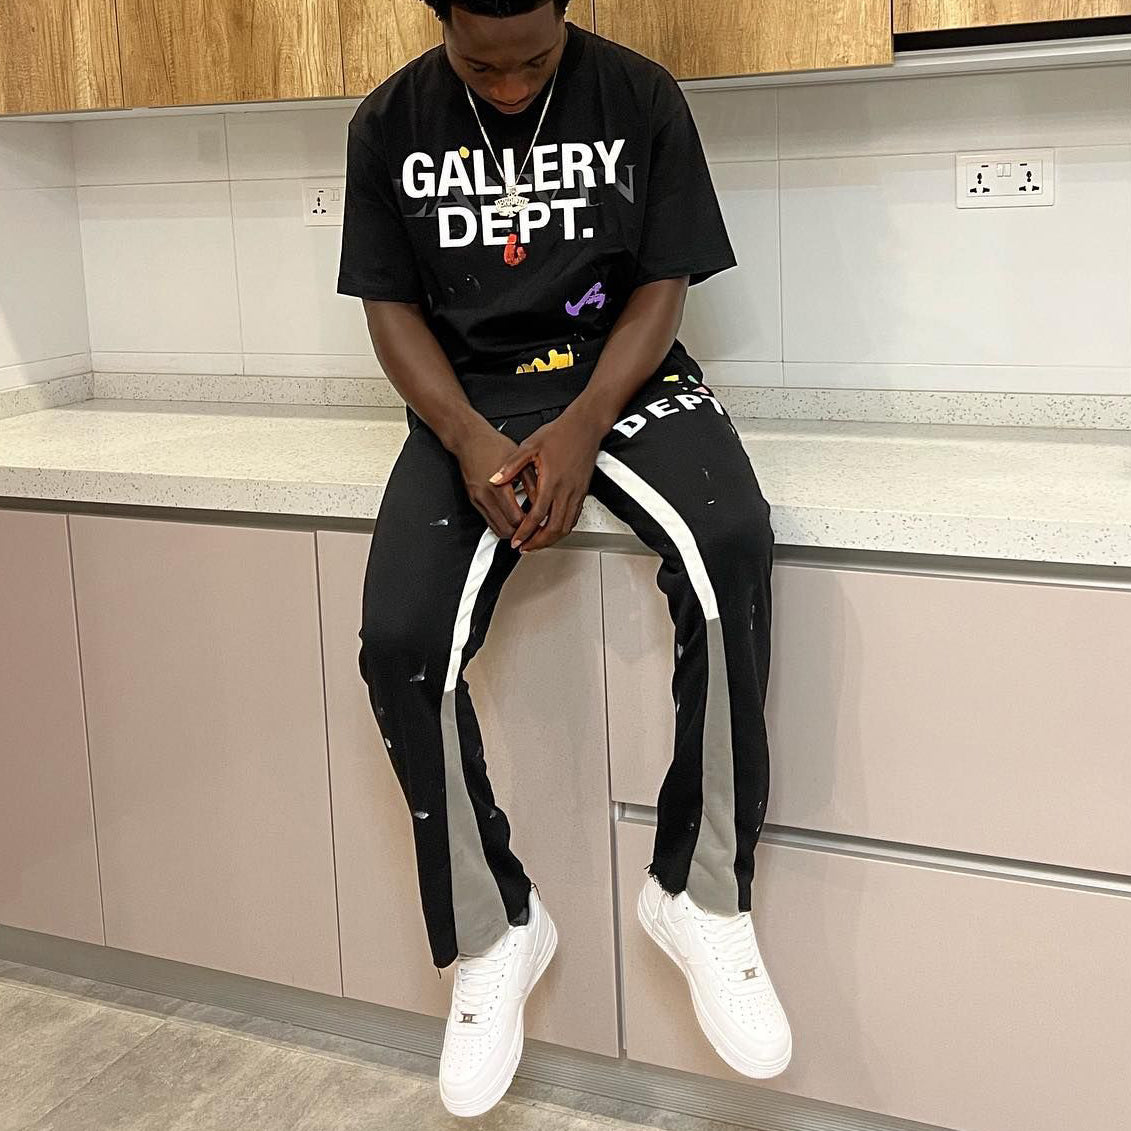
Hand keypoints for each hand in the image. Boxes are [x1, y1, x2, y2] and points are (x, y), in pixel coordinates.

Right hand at [451, 421, 538, 540]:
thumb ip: (532, 484)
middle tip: (533, 529)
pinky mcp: (473, 501)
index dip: (530, 525)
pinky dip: (501, 524)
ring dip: (510, 531)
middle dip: (520, 532)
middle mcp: (485, 496)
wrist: (470, 440)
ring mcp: (478, 500)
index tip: (539, 523)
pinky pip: (488, 521)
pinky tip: (510, 519)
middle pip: (506, 529)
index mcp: (499, 487)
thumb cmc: (494, 446)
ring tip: (523, 527)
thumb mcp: (520, 461)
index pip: (516, 519)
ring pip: (496, 529)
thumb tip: (543, 502)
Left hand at [488, 408, 603, 551]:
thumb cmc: (560, 433)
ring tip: (537, 543)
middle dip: (538, 543)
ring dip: (551, 539)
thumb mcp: (529, 446)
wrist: (584, 427)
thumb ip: (511, 466)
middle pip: (553, 528)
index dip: (525, 532)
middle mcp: (566, 491)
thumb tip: (495, 479)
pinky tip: (553, 529)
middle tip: (525, 547)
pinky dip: (562, 529)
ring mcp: (577, 493)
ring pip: (566, 526)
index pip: (537, 516)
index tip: (516, 541)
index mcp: (551, 481)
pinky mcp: (582, 492)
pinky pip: (574, 518)